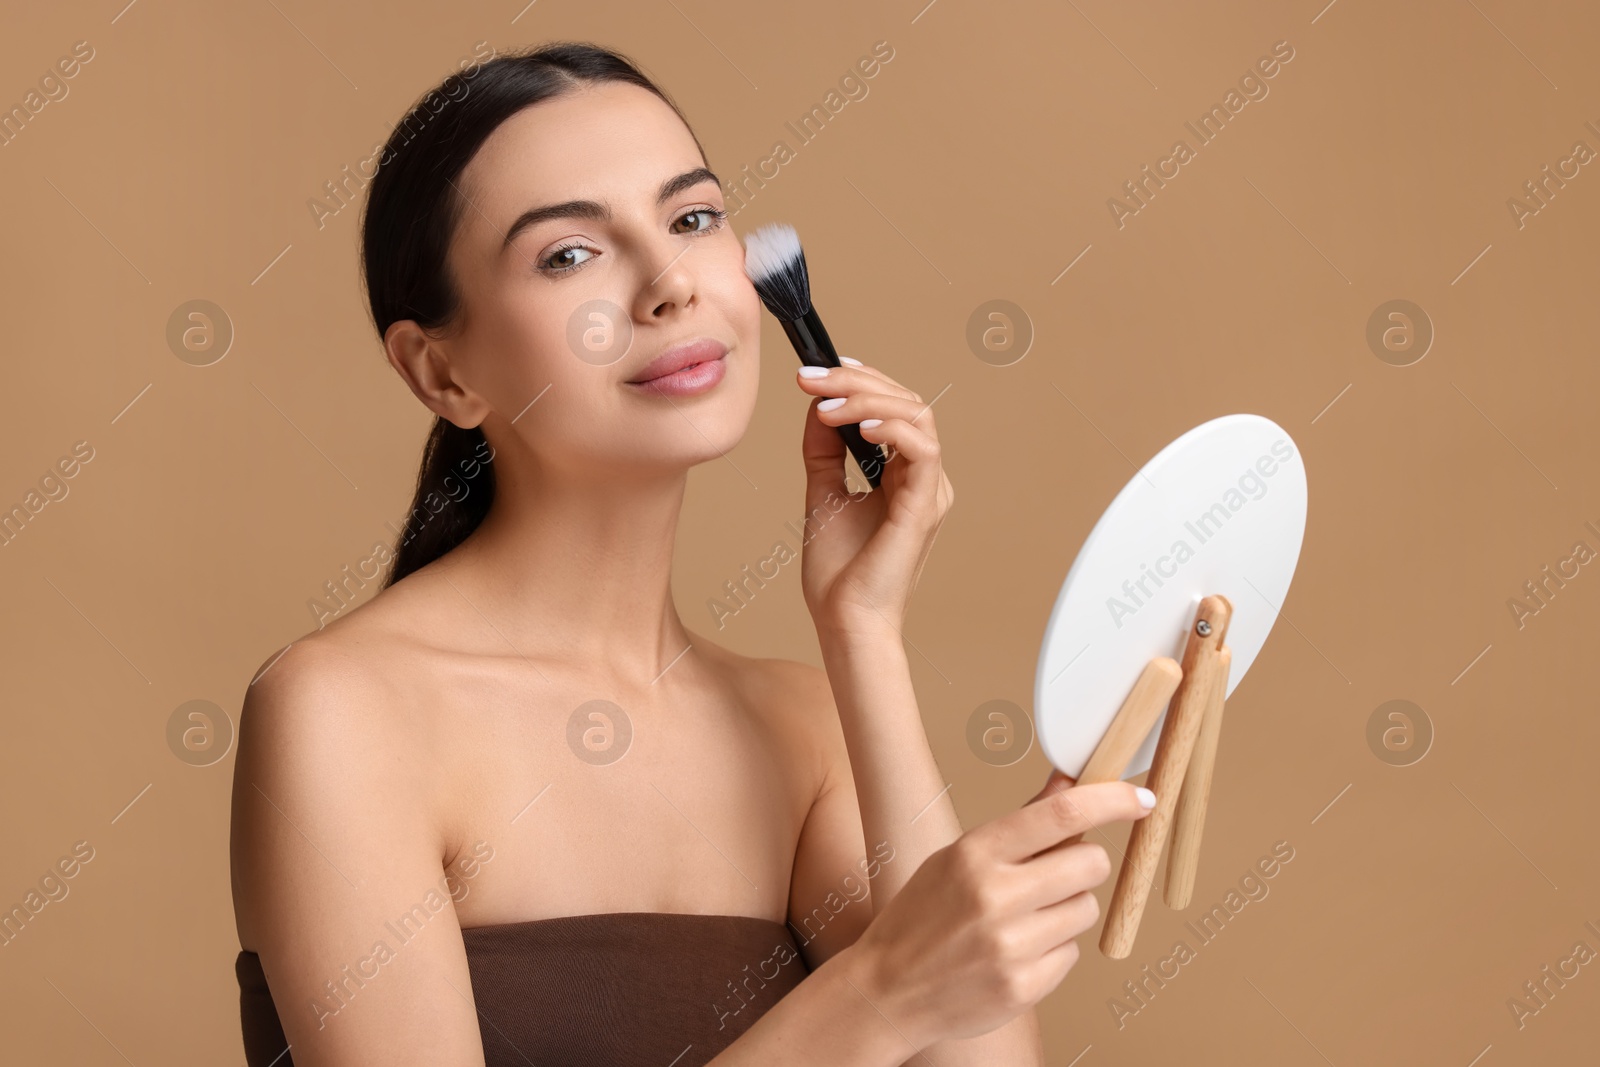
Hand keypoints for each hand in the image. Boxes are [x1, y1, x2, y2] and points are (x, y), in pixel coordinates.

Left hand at [793, 360, 954, 634]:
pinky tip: (854, 426)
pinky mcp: (926, 506)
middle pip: (907, 402)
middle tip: (810, 378)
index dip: (863, 380)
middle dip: (857, 381)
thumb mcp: (823, 494)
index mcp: (905, 476)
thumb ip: (824, 450)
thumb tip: (818, 404)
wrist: (844, 621)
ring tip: (824, 403)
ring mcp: (930, 491)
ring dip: (868, 399)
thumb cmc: (838, 573)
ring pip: (917, 415)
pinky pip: (922, 448)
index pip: (896, 408)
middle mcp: (924, 479)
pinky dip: (889, 427)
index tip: (821, 370)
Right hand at [844, 774, 1155, 1048]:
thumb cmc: (921, 916)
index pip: (1062, 814)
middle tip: (1055, 874)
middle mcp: (994, 896)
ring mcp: (1010, 946)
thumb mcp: (958, 857)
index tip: (1140, 798)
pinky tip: (1014, 952)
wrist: (887, 990)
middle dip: (1083, 865)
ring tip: (1021, 920)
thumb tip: (1069, 784)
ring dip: (1066, 910)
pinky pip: (1071, 954)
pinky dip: (1052, 951)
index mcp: (975, 853)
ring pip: (1086, 910)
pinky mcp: (1023, 987)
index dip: (1112, 801)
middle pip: (1091, 864)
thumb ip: (1020, 825)